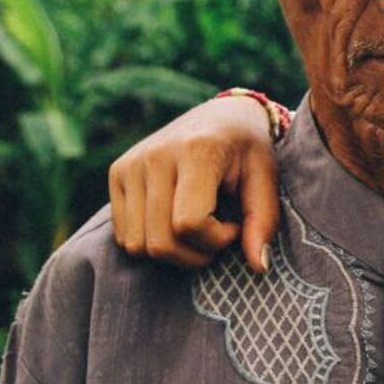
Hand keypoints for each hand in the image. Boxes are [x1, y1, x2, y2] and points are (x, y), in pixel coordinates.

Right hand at [108, 95, 282, 272]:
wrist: (221, 115)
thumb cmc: (247, 150)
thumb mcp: (266, 178)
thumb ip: (263, 221)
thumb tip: (259, 268)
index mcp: (196, 151)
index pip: (189, 223)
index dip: (216, 239)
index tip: (235, 226)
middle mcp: (155, 155)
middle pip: (159, 242)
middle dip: (195, 255)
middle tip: (218, 236)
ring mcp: (130, 164)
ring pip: (136, 245)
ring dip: (172, 252)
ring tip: (198, 229)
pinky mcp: (117, 173)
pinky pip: (123, 235)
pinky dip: (151, 241)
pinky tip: (175, 221)